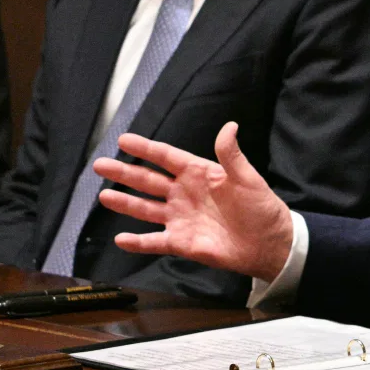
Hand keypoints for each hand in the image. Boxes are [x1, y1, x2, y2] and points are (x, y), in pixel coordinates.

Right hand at [94, 122, 294, 281]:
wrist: (270, 244)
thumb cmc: (262, 208)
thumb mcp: (248, 178)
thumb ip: (232, 155)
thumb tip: (229, 126)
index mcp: (199, 174)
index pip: (167, 158)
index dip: (146, 149)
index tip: (124, 140)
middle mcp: (185, 194)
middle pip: (148, 181)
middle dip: (125, 173)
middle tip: (100, 165)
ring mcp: (180, 218)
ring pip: (146, 209)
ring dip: (125, 203)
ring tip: (104, 196)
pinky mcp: (181, 242)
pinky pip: (154, 242)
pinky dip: (137, 242)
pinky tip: (120, 238)